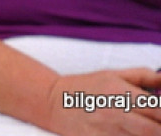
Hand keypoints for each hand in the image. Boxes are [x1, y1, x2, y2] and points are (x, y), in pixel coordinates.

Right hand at [44, 68, 160, 135]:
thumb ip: (143, 76)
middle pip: (154, 130)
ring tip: (147, 129)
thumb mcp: (113, 74)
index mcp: (120, 92)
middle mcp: (115, 113)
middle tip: (158, 125)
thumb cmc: (86, 87)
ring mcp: (107, 132)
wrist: (54, 102)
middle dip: (160, 128)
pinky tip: (131, 133)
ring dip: (148, 134)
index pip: (158, 109)